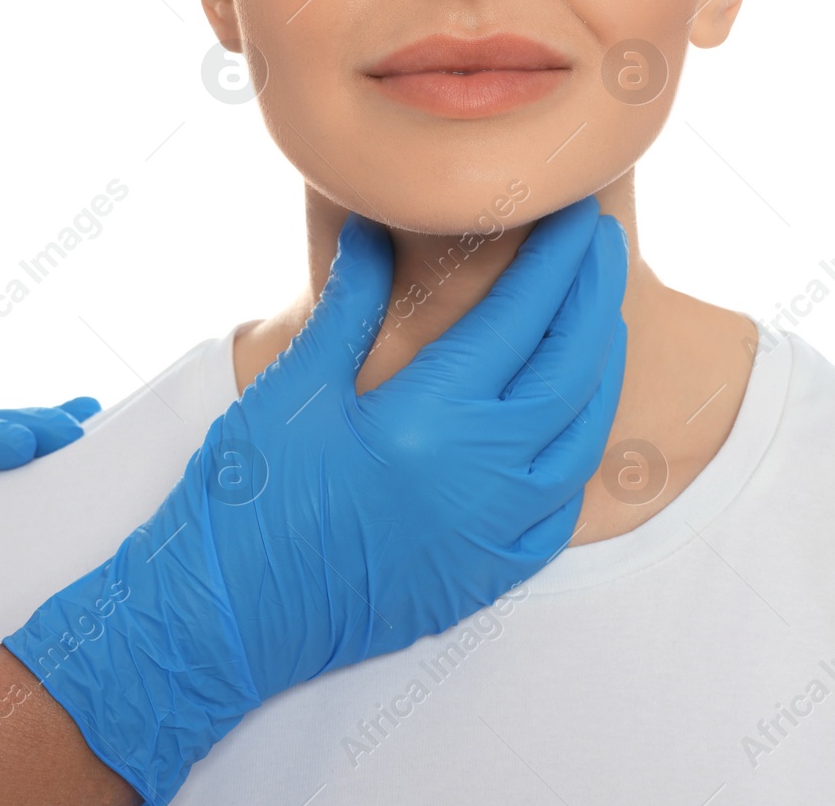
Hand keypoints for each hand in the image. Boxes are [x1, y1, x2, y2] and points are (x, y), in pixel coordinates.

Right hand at [4, 196, 627, 803]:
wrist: (230, 623)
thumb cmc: (249, 500)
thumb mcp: (296, 387)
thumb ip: (350, 304)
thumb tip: (372, 230)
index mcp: (434, 417)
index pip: (523, 315)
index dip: (559, 256)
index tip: (578, 212)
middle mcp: (484, 476)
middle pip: (572, 367)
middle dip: (595, 296)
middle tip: (604, 244)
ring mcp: (495, 533)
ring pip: (583, 436)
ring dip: (600, 369)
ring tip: (599, 318)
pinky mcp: (489, 576)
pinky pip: (563, 507)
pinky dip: (577, 451)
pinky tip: (571, 421)